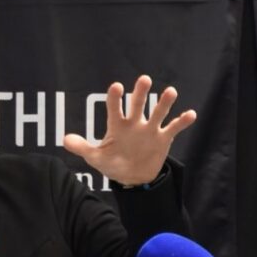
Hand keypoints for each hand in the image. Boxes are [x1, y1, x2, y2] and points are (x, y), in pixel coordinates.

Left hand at [63, 74, 196, 185]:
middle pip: (138, 104)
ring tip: (171, 91)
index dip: (115, 97)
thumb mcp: (96, 158)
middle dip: (140, 92)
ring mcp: (150, 129)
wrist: (133, 177)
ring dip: (164, 102)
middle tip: (144, 80)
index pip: (114, 107)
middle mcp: (134, 122)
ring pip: (158, 112)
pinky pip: (173, 128)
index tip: (116, 87)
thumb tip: (65, 140)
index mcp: (117, 124)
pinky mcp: (163, 138)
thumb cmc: (113, 163)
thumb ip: (82, 148)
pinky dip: (182, 121)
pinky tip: (191, 114)